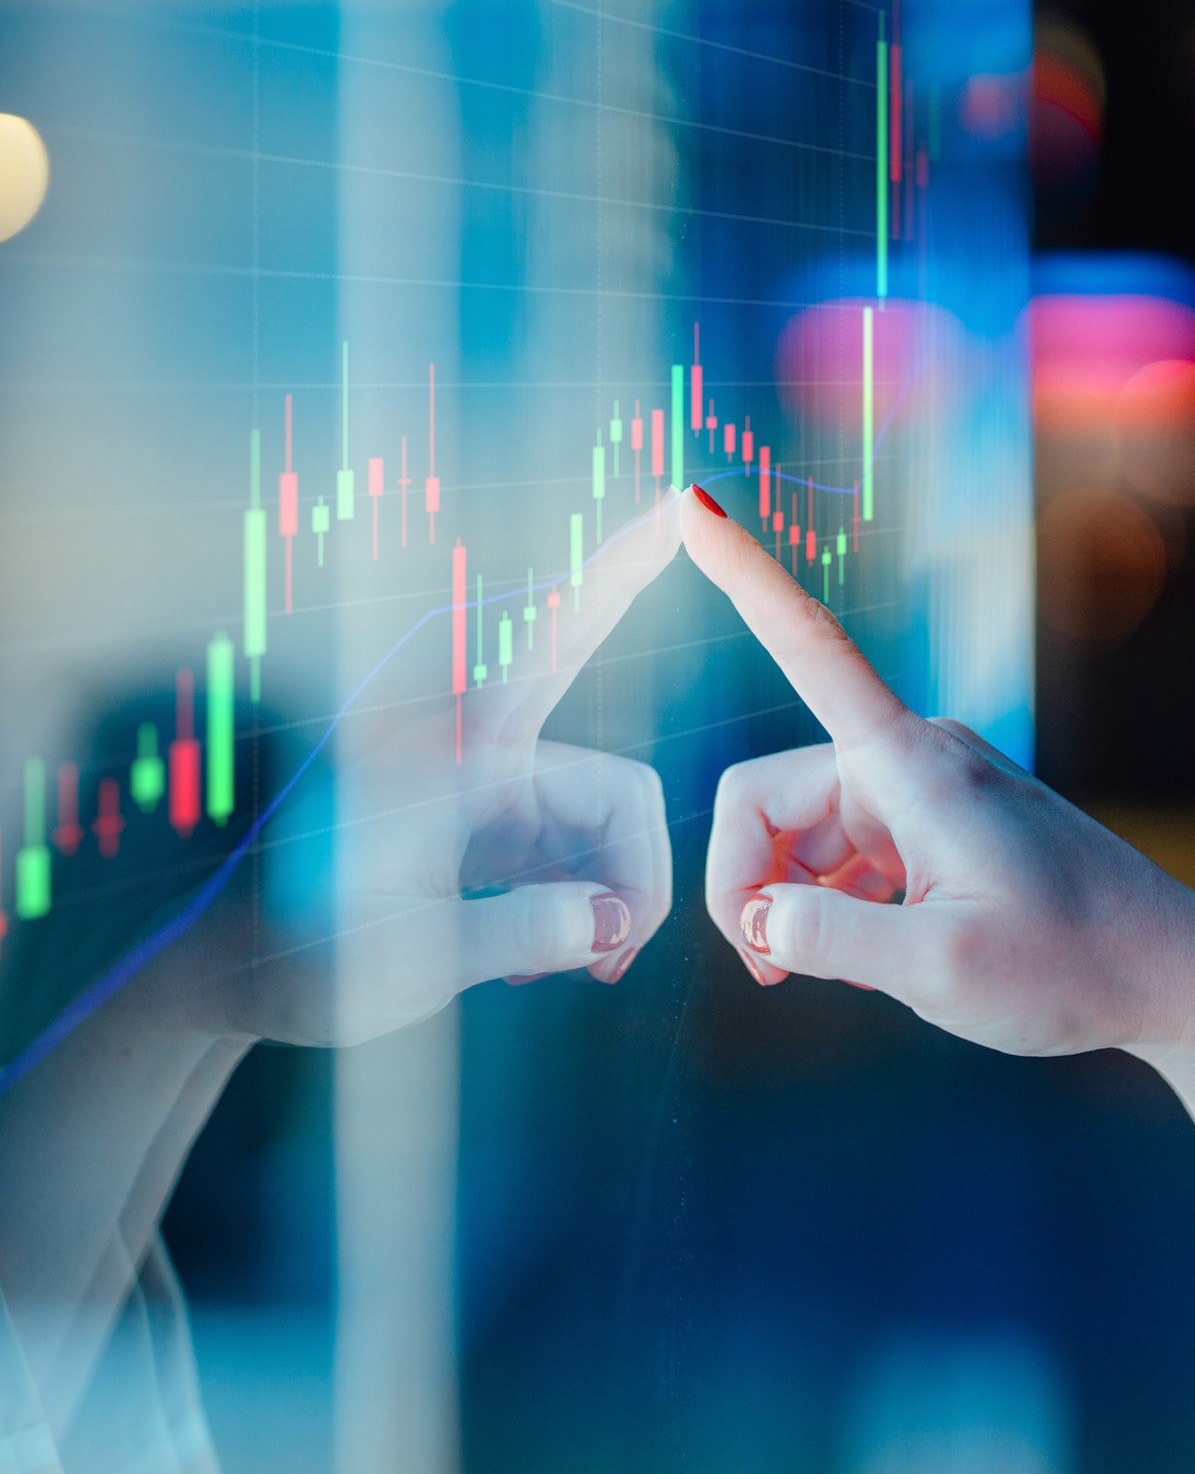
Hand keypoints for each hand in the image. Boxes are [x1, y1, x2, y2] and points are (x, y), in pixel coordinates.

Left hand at [186, 494, 680, 1047]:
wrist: (231, 972)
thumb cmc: (302, 957)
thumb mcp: (414, 962)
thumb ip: (527, 933)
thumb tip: (616, 922)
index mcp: (454, 754)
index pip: (562, 640)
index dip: (626, 573)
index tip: (685, 500)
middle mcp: (478, 753)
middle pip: (621, 794)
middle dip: (637, 877)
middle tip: (612, 962)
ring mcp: (484, 787)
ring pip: (602, 828)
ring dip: (604, 900)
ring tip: (563, 968)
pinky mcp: (483, 821)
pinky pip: (570, 848)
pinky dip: (573, 902)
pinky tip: (530, 954)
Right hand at [681, 484, 1194, 1057]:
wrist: (1167, 973)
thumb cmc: (1071, 966)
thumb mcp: (940, 970)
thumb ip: (830, 939)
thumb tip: (759, 918)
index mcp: (909, 764)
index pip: (806, 646)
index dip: (742, 575)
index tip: (690, 503)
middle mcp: (909, 756)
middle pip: (768, 795)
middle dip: (749, 880)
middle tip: (771, 969)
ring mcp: (921, 788)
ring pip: (800, 828)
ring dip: (792, 900)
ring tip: (832, 971)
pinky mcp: (934, 820)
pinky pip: (842, 847)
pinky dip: (833, 900)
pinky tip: (870, 951)